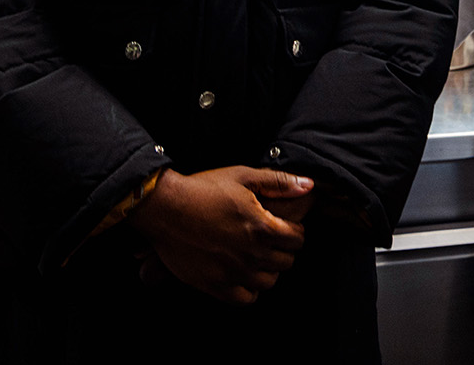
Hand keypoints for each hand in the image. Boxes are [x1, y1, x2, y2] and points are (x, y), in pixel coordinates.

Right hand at [127, 166, 312, 303]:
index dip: (294, 232)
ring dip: (268, 270)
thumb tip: (309, 185)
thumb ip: (279, 182)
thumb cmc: (203, 188)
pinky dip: (250, 290)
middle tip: (271, 241)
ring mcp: (233, 272)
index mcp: (261, 227)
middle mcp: (251, 253)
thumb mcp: (243, 176)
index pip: (297, 240)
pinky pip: (246, 298)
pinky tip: (243, 274)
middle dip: (283, 250)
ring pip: (268, 282)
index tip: (285, 228)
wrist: (165, 207)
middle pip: (286, 262)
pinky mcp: (215, 285)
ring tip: (257, 256)